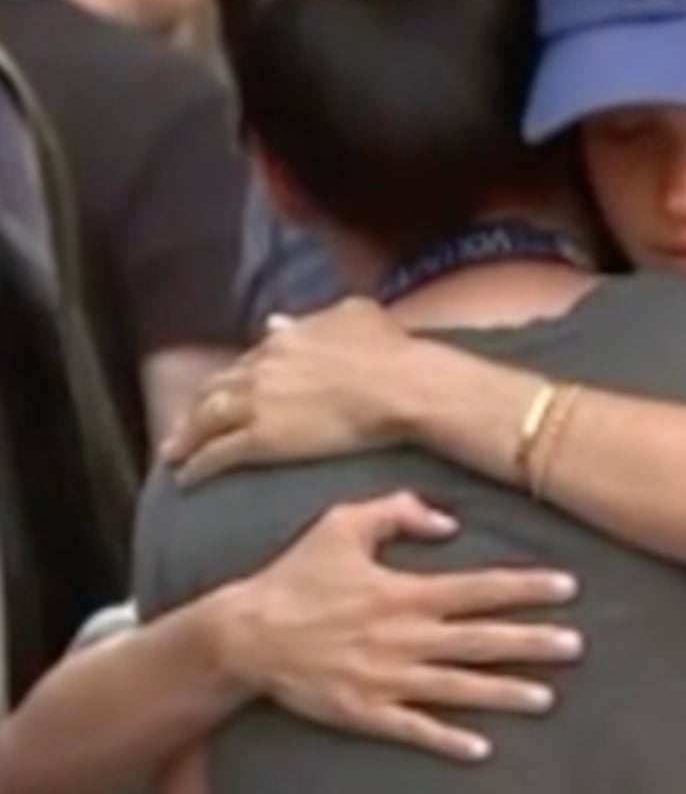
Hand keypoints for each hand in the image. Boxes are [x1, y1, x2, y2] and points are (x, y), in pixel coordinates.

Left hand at [165, 299, 418, 483]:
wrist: (402, 387)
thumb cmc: (392, 351)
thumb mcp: (354, 315)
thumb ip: (311, 318)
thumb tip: (276, 321)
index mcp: (283, 341)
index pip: (246, 362)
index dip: (233, 381)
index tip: (226, 394)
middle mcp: (260, 369)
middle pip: (216, 390)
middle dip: (196, 408)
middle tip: (185, 426)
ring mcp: (256, 404)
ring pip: (206, 422)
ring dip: (185, 439)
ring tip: (173, 454)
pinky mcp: (260, 440)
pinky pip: (218, 454)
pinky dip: (197, 466)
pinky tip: (187, 478)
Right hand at [210, 493, 583, 762]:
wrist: (240, 635)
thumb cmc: (294, 577)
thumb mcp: (341, 525)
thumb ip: (397, 512)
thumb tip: (448, 521)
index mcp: (405, 593)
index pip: (480, 589)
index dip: (527, 587)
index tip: (569, 588)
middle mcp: (404, 637)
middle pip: (482, 640)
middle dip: (533, 643)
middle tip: (579, 646)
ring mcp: (385, 678)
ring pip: (458, 688)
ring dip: (505, 693)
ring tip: (548, 698)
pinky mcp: (363, 712)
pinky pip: (412, 729)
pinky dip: (447, 740)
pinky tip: (481, 749)